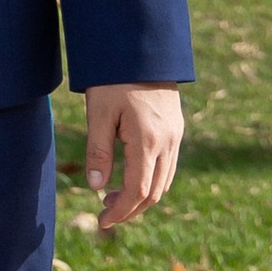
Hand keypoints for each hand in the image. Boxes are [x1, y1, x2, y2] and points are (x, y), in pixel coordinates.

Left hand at [82, 84, 183, 229]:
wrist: (142, 48)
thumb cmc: (114, 78)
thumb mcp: (98, 113)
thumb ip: (98, 151)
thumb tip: (96, 186)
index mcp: (148, 141)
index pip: (138, 192)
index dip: (121, 212)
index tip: (102, 222)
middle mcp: (168, 142)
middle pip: (155, 192)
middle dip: (131, 209)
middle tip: (105, 213)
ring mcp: (175, 135)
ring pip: (164, 181)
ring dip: (142, 196)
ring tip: (113, 196)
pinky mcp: (176, 128)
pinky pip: (168, 165)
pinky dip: (151, 180)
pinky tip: (130, 176)